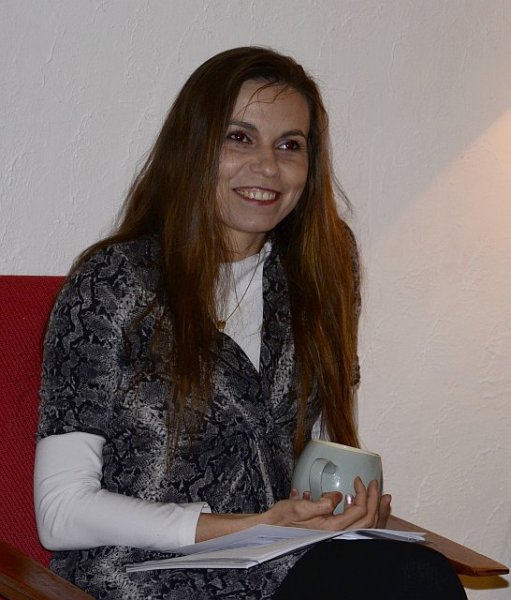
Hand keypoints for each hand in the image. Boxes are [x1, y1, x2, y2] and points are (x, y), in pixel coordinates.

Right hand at [266, 477, 390, 531]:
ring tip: (382, 496)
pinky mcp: (333, 531)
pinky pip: (358, 526)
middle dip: (375, 501)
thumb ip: (322, 503)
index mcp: (332, 528)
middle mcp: (337, 534)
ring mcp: (336, 534)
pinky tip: (366, 506)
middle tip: (375, 484)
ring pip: (366, 526)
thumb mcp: (301, 508)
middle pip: (368, 521)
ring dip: (377, 510)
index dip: (363, 495)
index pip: (359, 512)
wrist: (272, 527)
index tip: (359, 480)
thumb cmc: (284, 519)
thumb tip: (338, 496)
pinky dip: (367, 516)